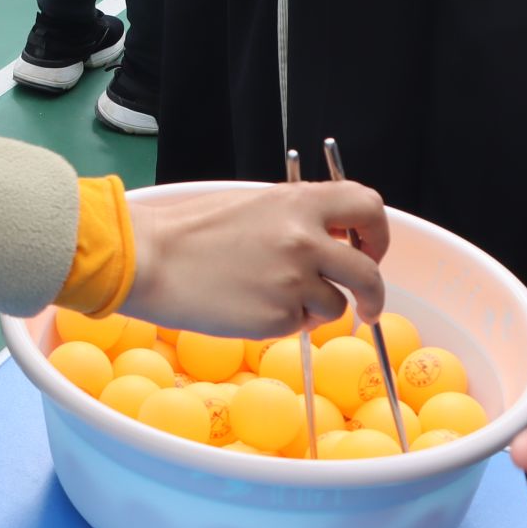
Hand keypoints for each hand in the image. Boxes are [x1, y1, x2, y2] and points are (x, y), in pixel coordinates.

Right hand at [122, 181, 388, 338]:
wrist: (150, 259)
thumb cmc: (192, 231)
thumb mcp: (255, 206)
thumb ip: (299, 218)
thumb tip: (336, 239)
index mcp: (299, 202)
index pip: (368, 207)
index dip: (376, 233)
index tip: (368, 249)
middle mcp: (305, 240)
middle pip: (368, 272)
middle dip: (373, 293)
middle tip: (367, 304)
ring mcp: (294, 281)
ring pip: (335, 306)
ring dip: (315, 307)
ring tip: (271, 295)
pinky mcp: (278, 317)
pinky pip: (300, 325)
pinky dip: (284, 321)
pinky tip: (251, 305)